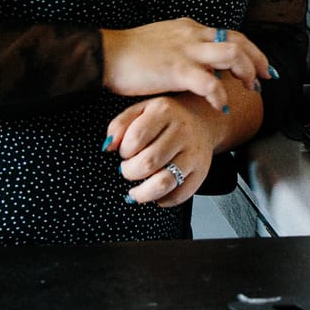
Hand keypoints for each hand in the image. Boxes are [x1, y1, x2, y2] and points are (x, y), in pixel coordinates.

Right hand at [99, 19, 269, 105]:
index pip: (230, 34)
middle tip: (266, 78)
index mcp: (190, 28)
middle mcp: (193, 35)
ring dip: (246, 72)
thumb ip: (183, 49)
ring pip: (232, 54)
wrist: (107, 54)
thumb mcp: (163, 42)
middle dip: (257, 60)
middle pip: (239, 41)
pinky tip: (222, 107)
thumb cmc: (129, 53)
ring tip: (250, 89)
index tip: (259, 66)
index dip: (250, 50)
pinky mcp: (176, 70)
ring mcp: (186, 51)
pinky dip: (220, 95)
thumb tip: (197, 65)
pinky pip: (209, 83)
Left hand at [107, 95, 221, 206]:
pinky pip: (179, 195)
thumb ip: (120, 125)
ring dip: (143, 193)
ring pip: (164, 182)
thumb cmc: (166, 118)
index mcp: (164, 111)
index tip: (124, 153)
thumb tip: (108, 147)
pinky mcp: (201, 171)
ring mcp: (193, 153)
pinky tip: (157, 192)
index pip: (136, 138)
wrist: (202, 119)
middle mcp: (182, 131)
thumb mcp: (141, 110)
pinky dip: (163, 200)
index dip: (124, 151)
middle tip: (129, 170)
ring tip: (136, 191)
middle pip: (148, 163)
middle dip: (130, 172)